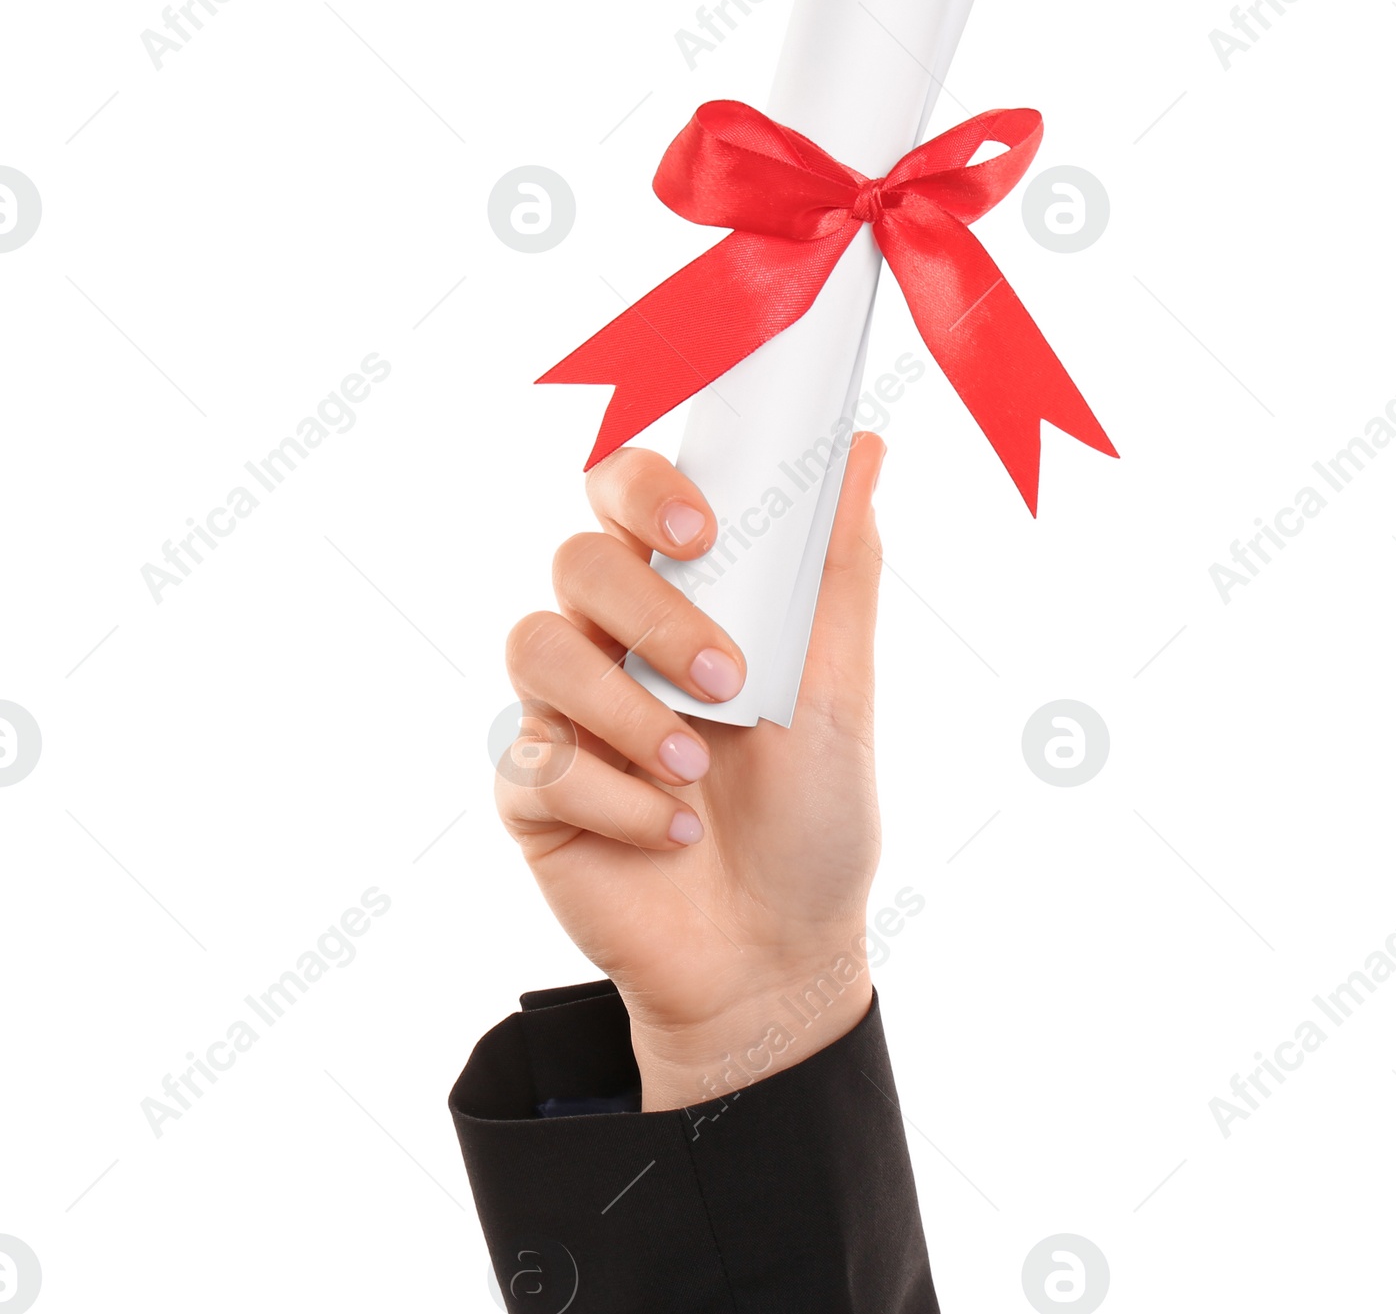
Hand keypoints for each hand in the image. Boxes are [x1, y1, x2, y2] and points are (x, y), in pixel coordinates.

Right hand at [499, 433, 886, 1108]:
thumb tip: (864, 445)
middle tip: (725, 676)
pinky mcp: (531, 788)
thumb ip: (840, 565)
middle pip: (578, 559)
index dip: (646, 488)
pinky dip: (614, 796)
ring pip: (538, 645)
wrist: (777, 951)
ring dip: (629, 709)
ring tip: (697, 767)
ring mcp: (565, 711)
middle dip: (654, 615)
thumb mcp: (839, 688)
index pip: (627, 491)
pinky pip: (533, 757)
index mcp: (683, 594)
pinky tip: (669, 831)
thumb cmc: (813, 812)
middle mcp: (612, 638)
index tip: (702, 533)